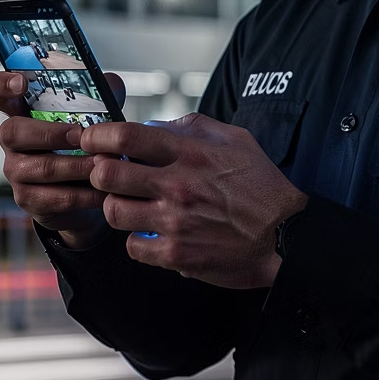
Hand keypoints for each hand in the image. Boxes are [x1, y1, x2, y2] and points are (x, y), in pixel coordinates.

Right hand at [0, 70, 126, 247]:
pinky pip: (56, 197)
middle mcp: (12, 141)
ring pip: (42, 168)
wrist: (85, 191)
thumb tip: (111, 82)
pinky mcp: (29, 199)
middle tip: (80, 135)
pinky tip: (103, 190)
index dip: (0, 85)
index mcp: (21, 112)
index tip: (21, 82)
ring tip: (103, 164)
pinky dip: (84, 194)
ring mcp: (17, 171)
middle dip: (50, 133)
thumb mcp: (92, 115)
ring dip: (77, 166)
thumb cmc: (83, 145)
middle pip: (13, 131)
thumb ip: (100, 95)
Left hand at [71, 113, 308, 287]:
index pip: (126, 136)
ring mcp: (174, 223)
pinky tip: (153, 235)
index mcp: (191, 154)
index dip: (98, 136)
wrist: (286, 238)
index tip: (91, 140)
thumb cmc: (263, 188)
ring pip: (113, 212)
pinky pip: (133, 247)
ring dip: (117, 208)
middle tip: (109, 176)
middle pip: (107, 174)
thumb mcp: (237, 141)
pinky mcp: (175, 254)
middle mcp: (178, 186)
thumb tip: (157, 125)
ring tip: (133, 207)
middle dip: (100, 172)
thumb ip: (195, 128)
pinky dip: (138, 242)